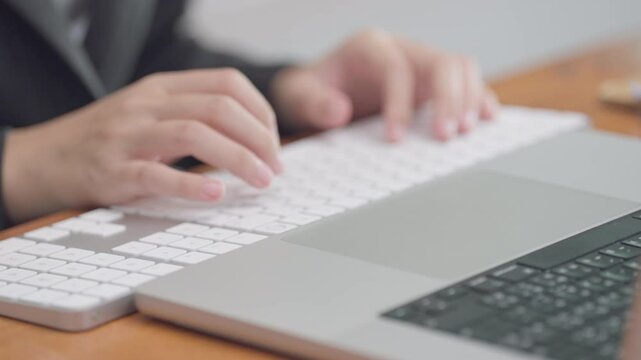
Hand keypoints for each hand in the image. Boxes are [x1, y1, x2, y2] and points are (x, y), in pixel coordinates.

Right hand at [4, 69, 281, 221]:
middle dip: (260, 138)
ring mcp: (128, 136)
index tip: (274, 142)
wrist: (43, 158)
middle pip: (219, 108)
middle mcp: (148, 104)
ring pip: (195, 134)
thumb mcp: (150, 112)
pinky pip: (157, 175)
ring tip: (262, 180)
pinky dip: (191, 186)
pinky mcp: (113, 171)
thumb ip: (193, 115)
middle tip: (276, 168)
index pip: (227, 83)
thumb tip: (252, 138)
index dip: (261, 112)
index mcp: (162, 87)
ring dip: (239, 159)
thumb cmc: (106, 139)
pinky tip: (217, 195)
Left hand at [271, 29, 498, 141]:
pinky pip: (465, 83)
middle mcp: (402, 49)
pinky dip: (479, 99)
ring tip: (466, 132)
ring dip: (469, 98)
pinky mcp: (432, 83)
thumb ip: (314, 103)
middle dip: (448, 99)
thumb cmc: (313, 89)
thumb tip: (340, 111)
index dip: (399, 104)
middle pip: (440, 62)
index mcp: (370, 47)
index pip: (396, 68)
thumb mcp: (301, 95)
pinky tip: (486, 120)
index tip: (394, 138)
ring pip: (461, 68)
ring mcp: (421, 64)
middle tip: (445, 137)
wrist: (321, 87)